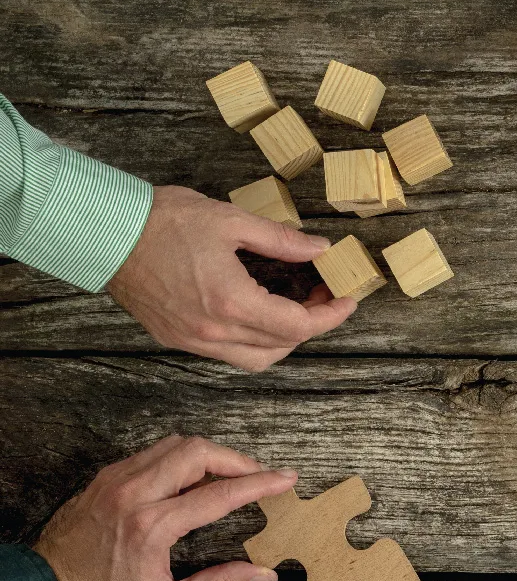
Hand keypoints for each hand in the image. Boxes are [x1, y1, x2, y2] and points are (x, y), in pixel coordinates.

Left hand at [34, 435, 297, 580]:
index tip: (285, 479)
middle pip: (198, 452)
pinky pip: (153, 452)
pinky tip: (192, 478)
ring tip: (229, 474)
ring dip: (209, 454)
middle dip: (237, 459)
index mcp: (152, 527)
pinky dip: (181, 458)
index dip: (259, 484)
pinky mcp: (107, 476)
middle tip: (258, 474)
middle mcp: (134, 495)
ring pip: (176, 444)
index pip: (219, 494)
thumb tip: (263, 574)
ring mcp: (117, 480)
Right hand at [106, 185, 355, 371]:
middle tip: (321, 297)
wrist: (103, 231)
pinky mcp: (175, 338)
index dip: (331, 316)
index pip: (298, 326)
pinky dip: (252, 342)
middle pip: (281, 348)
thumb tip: (319, 248)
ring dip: (282, 340)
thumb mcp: (231, 220)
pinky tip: (257, 314)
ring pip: (255, 360)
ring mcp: (192, 340)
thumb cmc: (163, 220)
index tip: (348, 300)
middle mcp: (213, 332)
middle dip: (310, 326)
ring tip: (293, 309)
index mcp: (232, 302)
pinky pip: (226, 354)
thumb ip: (281, 240)